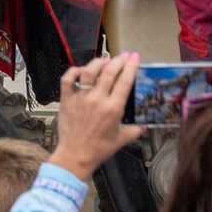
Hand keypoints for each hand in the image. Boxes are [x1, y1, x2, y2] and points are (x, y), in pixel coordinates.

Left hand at [50, 54, 142, 180]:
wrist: (76, 155)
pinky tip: (80, 70)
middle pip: (109, 71)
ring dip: (99, 62)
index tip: (135, 58)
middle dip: (119, 60)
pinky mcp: (67, 99)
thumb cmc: (98, 149)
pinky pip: (68, 79)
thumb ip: (135, 130)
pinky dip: (74, 71)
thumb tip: (144, 126)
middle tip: (124, 56)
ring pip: (89, 71)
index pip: (125, 81)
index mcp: (113, 108)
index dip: (131, 66)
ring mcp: (80, 98)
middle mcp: (97, 100)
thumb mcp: (121, 139)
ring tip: (105, 60)